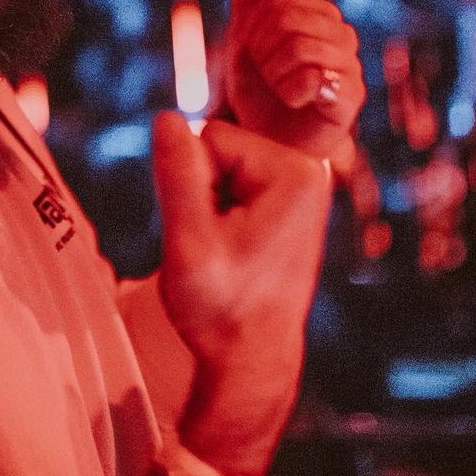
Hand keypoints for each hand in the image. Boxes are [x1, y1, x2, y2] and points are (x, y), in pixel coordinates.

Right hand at [153, 112, 331, 468]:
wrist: (249, 358)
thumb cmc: (221, 310)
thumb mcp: (190, 241)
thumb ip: (179, 175)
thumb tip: (166, 116)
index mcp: (296, 172)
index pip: (208, 136)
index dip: (192, 183)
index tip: (210, 235)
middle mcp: (308, 169)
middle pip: (216, 144)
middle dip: (201, 191)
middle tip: (214, 246)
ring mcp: (300, 182)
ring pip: (217, 162)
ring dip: (207, 203)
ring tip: (224, 250)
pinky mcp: (287, 195)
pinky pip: (229, 178)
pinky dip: (218, 210)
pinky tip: (231, 247)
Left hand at [225, 0, 363, 173]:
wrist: (269, 144)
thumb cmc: (259, 92)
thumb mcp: (244, 41)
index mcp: (319, 16)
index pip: (275, 2)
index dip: (251, 29)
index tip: (252, 52)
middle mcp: (340, 36)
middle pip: (286, 19)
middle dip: (260, 50)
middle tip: (264, 74)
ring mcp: (349, 65)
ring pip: (300, 46)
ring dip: (273, 72)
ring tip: (278, 89)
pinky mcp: (351, 97)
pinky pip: (317, 76)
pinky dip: (291, 89)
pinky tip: (293, 100)